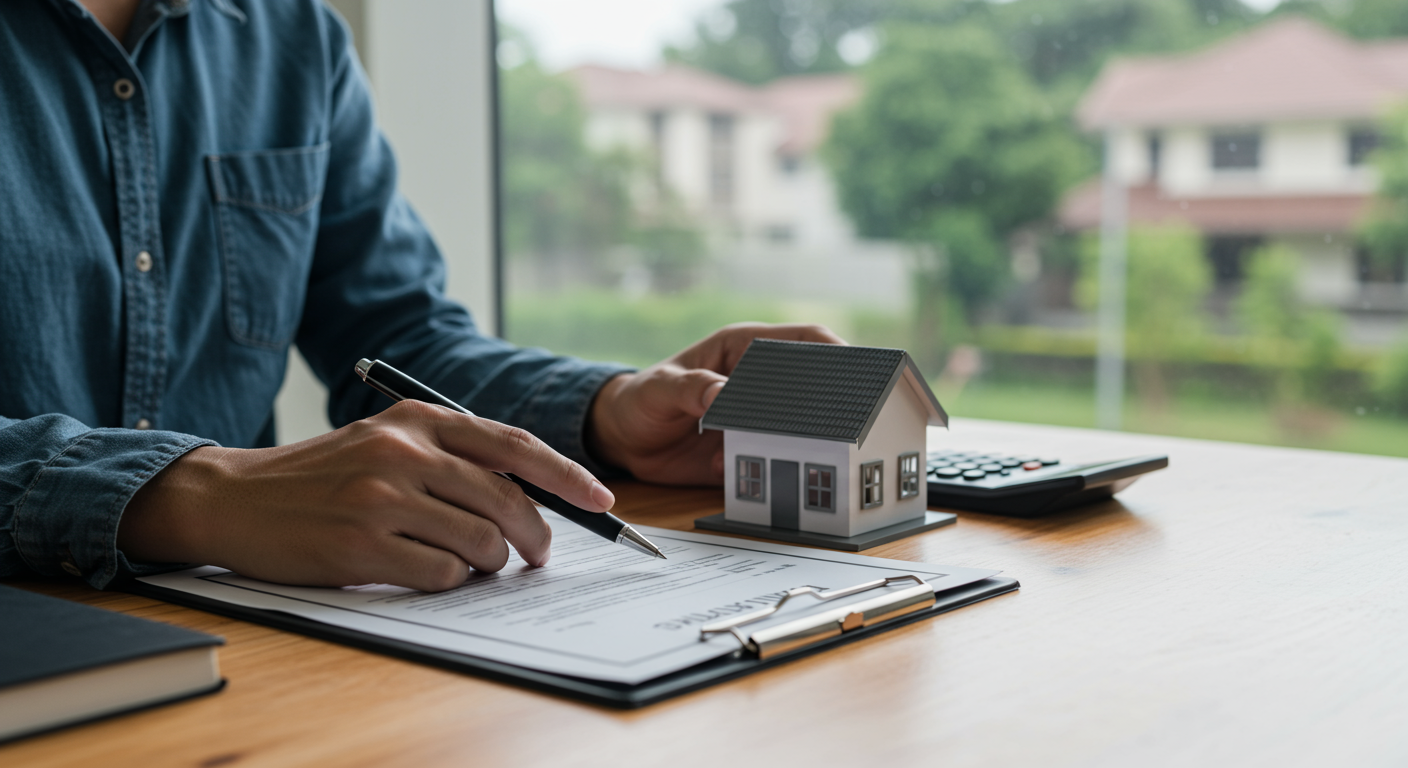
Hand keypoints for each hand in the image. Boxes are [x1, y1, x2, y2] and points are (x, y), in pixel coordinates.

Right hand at [117, 401, 614, 591]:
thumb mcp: (386, 440)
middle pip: (507, 501)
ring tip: (469, 563)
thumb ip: (451, 455)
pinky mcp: (363, 545)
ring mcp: (383, 498)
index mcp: (417, 420)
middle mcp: (405, 453)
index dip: (566, 476)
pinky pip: (443, 575)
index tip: (602, 500)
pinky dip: (450, 582)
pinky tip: (426, 571)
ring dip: (489, 564)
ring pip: (481, 543)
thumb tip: (530, 496)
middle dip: (536, 536)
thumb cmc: (321, 475)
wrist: (235, 497)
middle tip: (536, 555)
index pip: (514, 446)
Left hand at [587, 322, 845, 485]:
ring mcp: (757, 419)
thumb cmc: (641, 398)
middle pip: (813, 387)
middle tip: (838, 422)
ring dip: (801, 442)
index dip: (834, 351)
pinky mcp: (749, 451)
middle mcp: (758, 383)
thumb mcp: (659, 389)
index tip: (853, 370)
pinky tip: (749, 472)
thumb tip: (721, 393)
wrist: (623, 440)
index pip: (803, 340)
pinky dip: (772, 470)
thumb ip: (690, 388)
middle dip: (829, 404)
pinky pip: (773, 462)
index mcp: (744, 349)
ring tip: (797, 453)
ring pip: (799, 429)